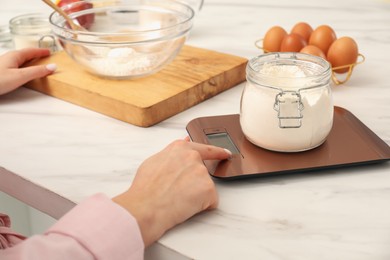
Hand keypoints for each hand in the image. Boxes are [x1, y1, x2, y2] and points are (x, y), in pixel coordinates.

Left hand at [0, 48, 55, 94]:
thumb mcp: (21, 76)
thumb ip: (37, 72)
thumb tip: (52, 66)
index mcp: (14, 56)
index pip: (31, 51)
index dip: (41, 51)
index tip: (49, 51)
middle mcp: (8, 58)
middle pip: (25, 54)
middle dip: (35, 55)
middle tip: (44, 57)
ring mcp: (4, 65)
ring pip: (19, 60)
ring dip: (29, 62)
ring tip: (36, 64)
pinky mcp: (1, 73)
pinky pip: (15, 67)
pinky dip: (23, 68)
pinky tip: (22, 73)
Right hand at [113, 139, 231, 246]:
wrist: (146, 207)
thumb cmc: (145, 188)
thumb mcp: (154, 161)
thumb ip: (173, 153)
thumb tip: (184, 143)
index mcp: (180, 148)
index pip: (205, 148)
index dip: (217, 152)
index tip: (225, 154)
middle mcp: (193, 157)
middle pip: (202, 172)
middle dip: (194, 183)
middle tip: (178, 192)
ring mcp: (202, 172)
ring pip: (205, 187)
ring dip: (196, 195)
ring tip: (177, 199)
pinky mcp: (208, 189)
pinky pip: (210, 201)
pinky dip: (201, 206)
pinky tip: (185, 206)